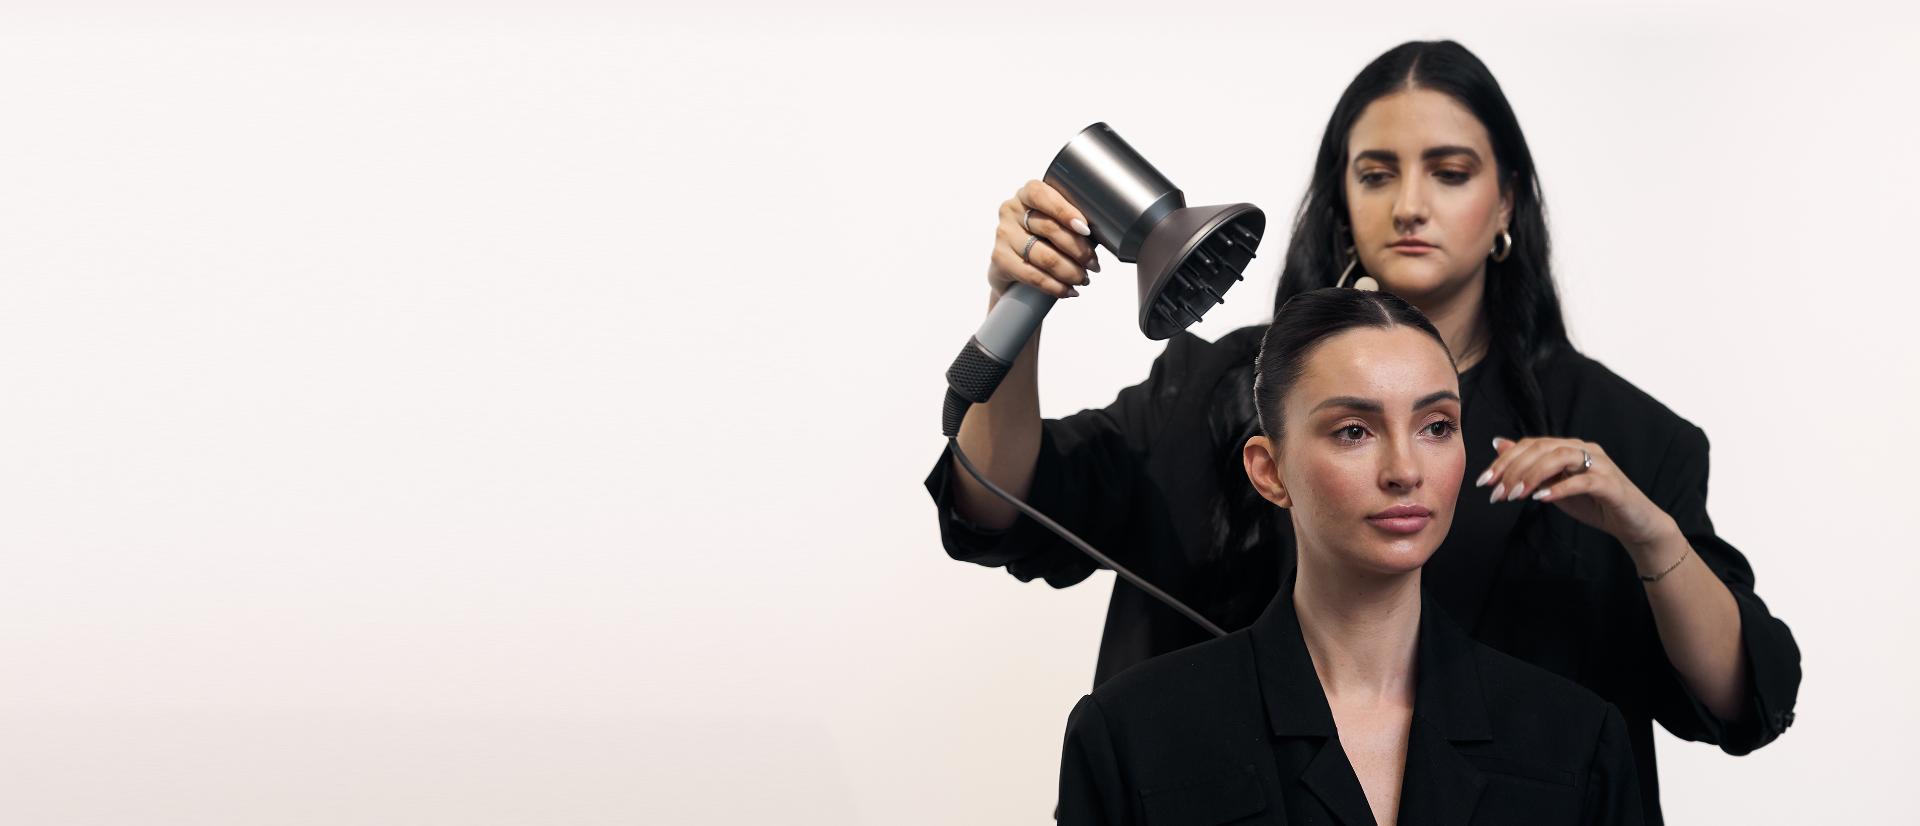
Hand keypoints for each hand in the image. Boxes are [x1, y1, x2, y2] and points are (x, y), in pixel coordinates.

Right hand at [987, 180, 1099, 298]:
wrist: (1013, 269)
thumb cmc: (1043, 240)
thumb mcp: (1058, 223)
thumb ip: (1074, 221)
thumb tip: (1105, 233)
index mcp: (1027, 193)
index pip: (1042, 194)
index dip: (1065, 211)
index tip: (1085, 228)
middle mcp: (1011, 209)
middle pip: (1048, 228)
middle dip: (1077, 249)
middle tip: (1093, 264)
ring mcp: (1003, 234)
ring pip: (1044, 255)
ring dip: (1070, 271)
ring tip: (1083, 279)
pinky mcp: (999, 258)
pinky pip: (1032, 275)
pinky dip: (1055, 286)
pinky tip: (1068, 290)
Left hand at [1476, 436, 1678, 550]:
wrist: (1632, 523)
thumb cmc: (1592, 503)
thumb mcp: (1555, 485)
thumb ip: (1530, 467)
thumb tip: (1499, 444)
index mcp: (1568, 447)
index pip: (1530, 445)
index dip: (1504, 461)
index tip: (1484, 482)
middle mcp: (1583, 449)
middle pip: (1541, 448)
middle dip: (1513, 470)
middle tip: (1495, 493)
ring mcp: (1598, 464)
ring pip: (1559, 458)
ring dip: (1532, 476)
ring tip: (1514, 495)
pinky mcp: (1610, 483)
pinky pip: (1582, 481)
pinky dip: (1559, 488)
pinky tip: (1541, 499)